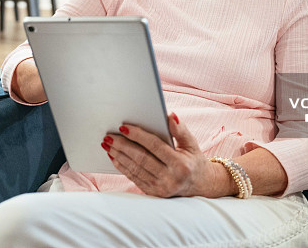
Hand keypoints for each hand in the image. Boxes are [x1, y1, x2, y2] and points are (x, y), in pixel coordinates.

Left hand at [102, 113, 231, 197]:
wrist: (199, 185)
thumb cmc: (193, 160)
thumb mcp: (192, 143)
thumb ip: (180, 130)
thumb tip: (170, 115)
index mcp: (181, 165)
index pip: (155, 146)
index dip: (138, 136)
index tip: (123, 126)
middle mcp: (170, 179)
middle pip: (141, 159)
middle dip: (122, 146)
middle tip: (108, 136)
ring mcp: (161, 188)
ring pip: (135, 169)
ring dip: (119, 156)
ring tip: (107, 144)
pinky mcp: (153, 193)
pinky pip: (134, 178)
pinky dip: (122, 167)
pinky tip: (114, 157)